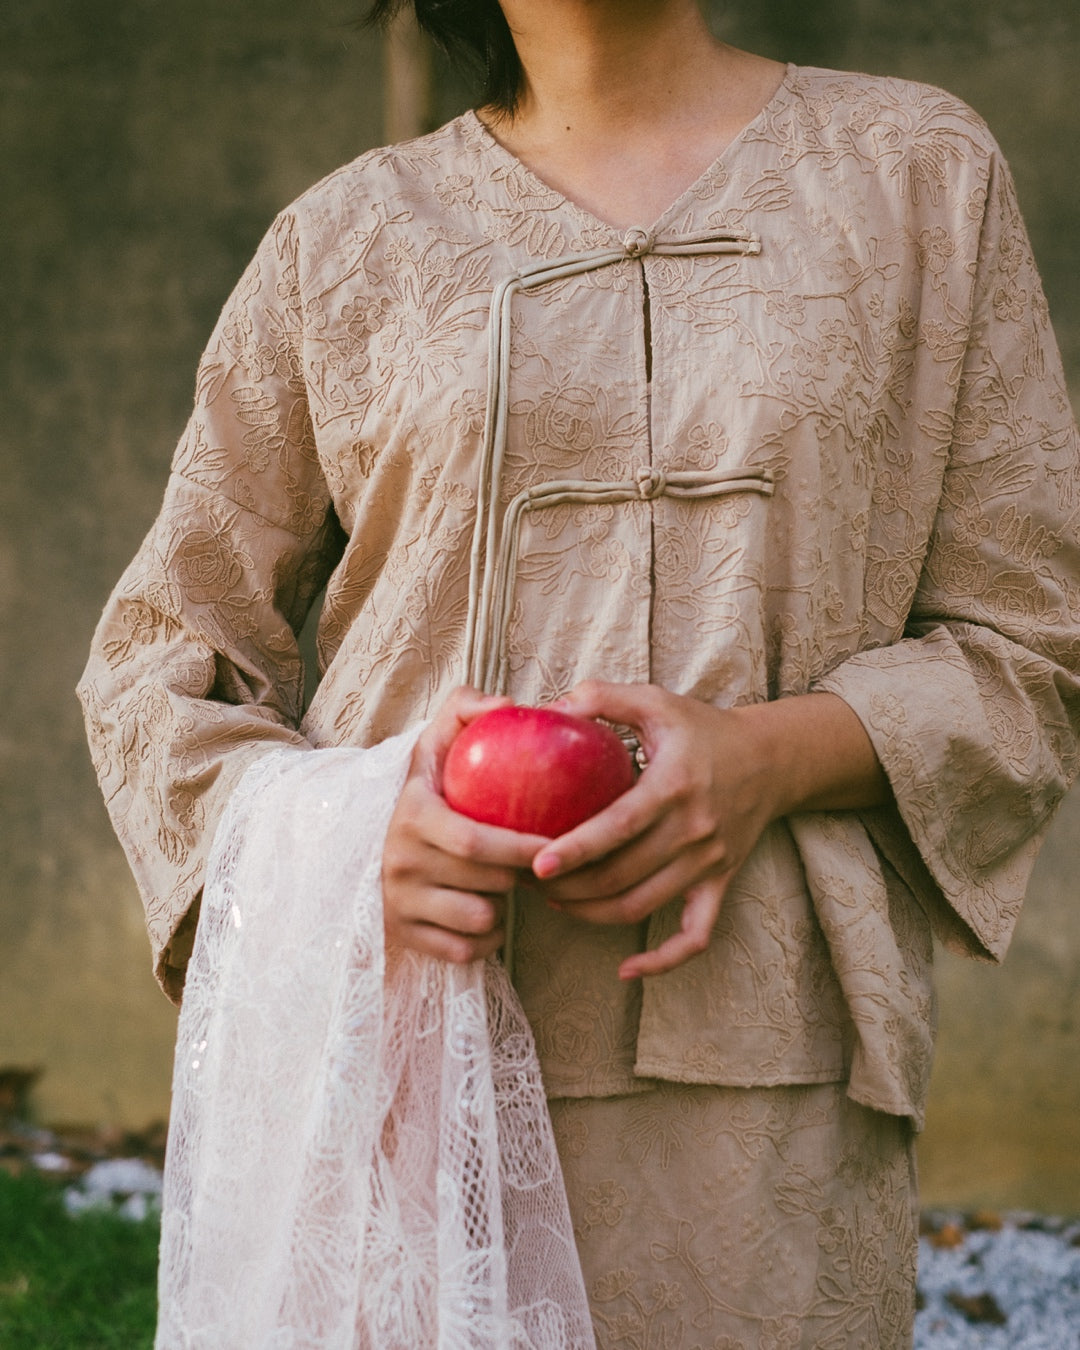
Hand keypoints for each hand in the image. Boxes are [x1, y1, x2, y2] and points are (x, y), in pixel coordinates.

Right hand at [382, 686, 549, 963]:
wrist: (372, 841)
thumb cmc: (428, 788)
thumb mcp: (436, 742)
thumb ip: (466, 709)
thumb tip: (505, 704)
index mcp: (411, 815)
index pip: (474, 841)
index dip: (519, 847)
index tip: (554, 842)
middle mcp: (398, 862)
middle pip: (486, 881)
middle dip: (518, 874)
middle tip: (535, 862)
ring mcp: (398, 904)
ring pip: (479, 918)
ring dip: (504, 906)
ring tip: (503, 883)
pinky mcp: (404, 937)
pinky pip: (467, 950)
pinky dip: (486, 937)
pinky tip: (485, 910)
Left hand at [529, 681, 887, 980]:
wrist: (771, 759)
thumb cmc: (703, 729)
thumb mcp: (656, 701)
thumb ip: (602, 696)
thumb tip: (550, 707)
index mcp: (675, 786)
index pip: (620, 827)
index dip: (577, 850)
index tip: (536, 865)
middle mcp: (694, 830)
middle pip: (623, 876)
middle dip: (569, 887)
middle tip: (523, 880)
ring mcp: (709, 863)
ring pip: (643, 907)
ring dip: (592, 914)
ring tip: (554, 901)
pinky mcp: (720, 884)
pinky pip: (695, 936)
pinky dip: (663, 961)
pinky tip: (625, 970)